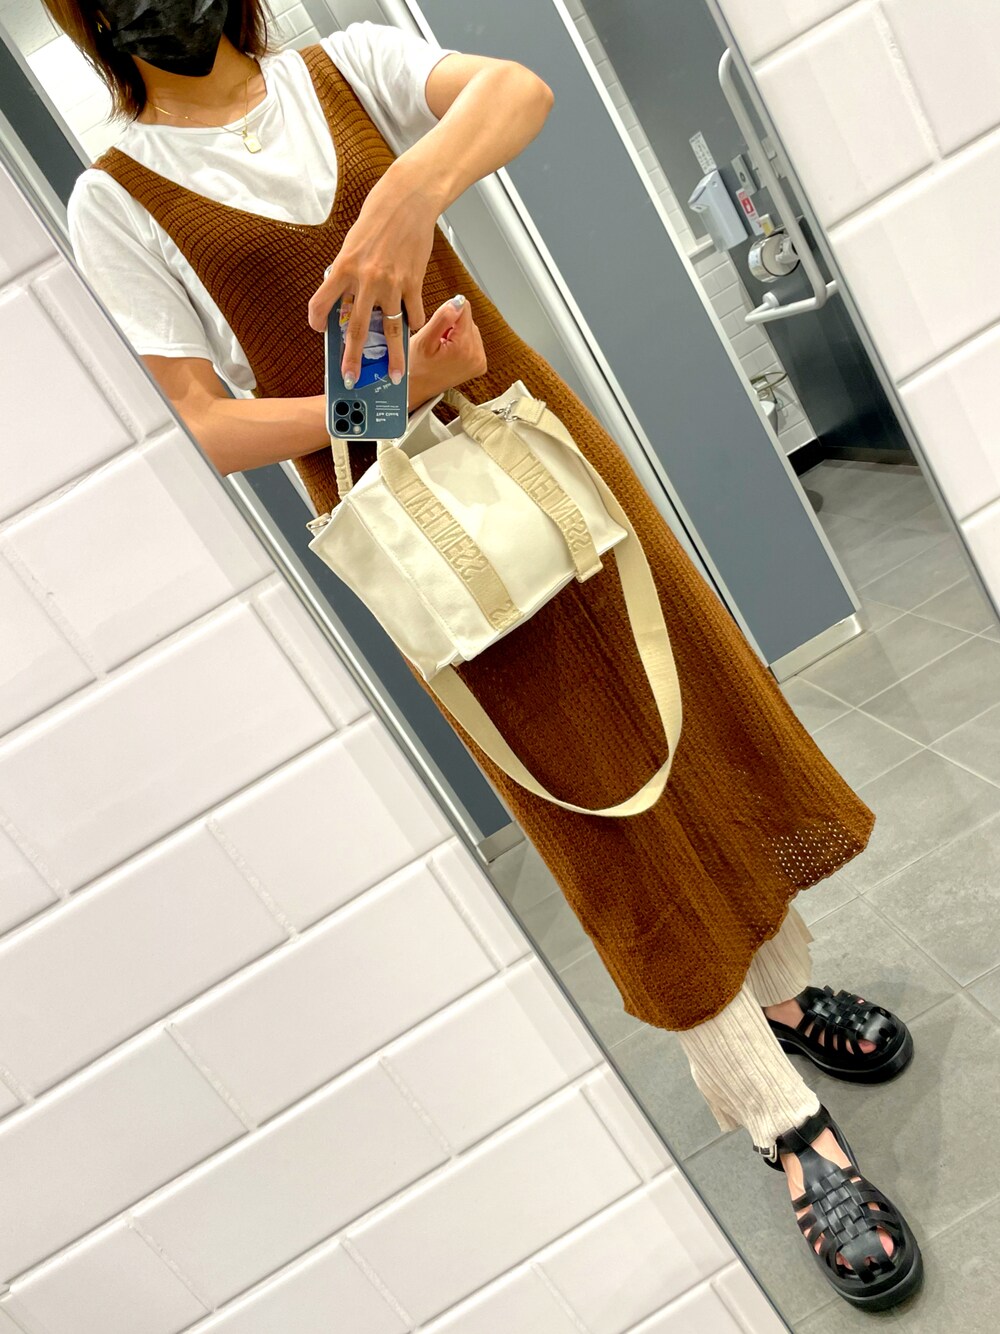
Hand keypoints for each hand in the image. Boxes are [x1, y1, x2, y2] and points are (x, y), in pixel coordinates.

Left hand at [307, 162, 439, 385]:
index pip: (322, 302)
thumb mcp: (352, 243)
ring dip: (394, 358)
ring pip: (391, 330)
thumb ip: (348, 273)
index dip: (318, 320)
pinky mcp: (413, 283)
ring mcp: (392, 284)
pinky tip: (413, 328)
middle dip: (353, 359)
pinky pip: (413, 313)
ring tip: (395, 376)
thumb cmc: (379, 218)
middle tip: (351, 378)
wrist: (408, 200)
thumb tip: (346, 300)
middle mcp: (366, 280)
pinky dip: (414, 324)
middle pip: (357, 329)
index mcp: (344, 267)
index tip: (320, 332)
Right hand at [407, 295, 486, 410]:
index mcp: (465, 348)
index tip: (438, 330)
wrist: (416, 389)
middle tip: (437, 342)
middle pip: (468, 320)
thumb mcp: (424, 339)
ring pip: (469, 329)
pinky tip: (448, 353)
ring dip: (455, 334)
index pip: (464, 309)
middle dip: (452, 326)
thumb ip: (442, 318)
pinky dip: (460, 343)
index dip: (447, 315)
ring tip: (442, 349)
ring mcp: (479, 362)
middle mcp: (477, 356)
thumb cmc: (415, 368)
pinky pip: (471, 341)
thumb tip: (457, 301)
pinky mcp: (479, 364)